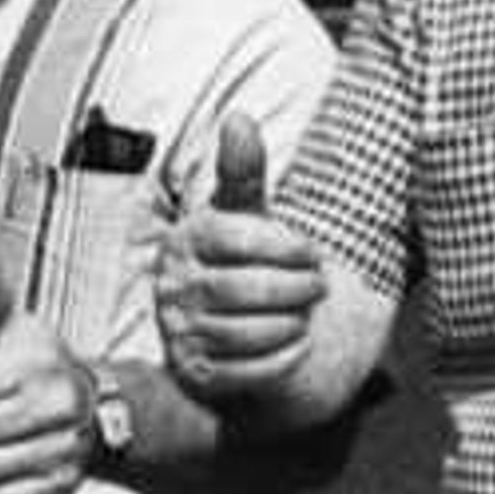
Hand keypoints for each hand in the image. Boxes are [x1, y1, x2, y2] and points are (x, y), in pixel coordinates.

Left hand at [0, 232, 100, 493]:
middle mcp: (60, 407)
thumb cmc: (34, 365)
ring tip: (15, 436)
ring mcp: (64, 449)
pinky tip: (23, 462)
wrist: (90, 412)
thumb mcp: (11, 326)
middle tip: (5, 410)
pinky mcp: (61, 488)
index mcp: (40, 365)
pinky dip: (2, 486)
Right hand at [157, 128, 320, 399]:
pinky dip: (281, 359)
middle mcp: (173, 287)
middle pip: (240, 289)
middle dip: (294, 288)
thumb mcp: (244, 212)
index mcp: (185, 240)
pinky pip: (244, 373)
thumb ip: (244, 170)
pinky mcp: (196, 374)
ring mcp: (180, 333)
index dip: (283, 246)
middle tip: (321, 286)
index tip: (314, 252)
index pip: (233, 239)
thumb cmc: (238, 256)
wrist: (225, 323)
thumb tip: (240, 119)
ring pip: (243, 333)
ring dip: (290, 324)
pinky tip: (297, 343)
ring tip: (307, 314)